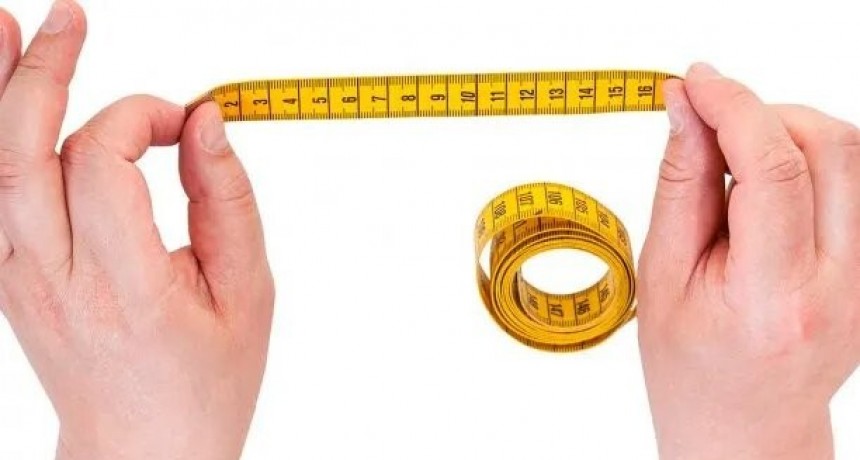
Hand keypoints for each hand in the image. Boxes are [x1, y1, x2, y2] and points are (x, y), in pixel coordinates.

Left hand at [0, 2, 273, 458]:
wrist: (143, 449)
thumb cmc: (205, 380)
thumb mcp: (247, 293)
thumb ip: (226, 200)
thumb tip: (204, 123)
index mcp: (126, 289)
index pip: (104, 165)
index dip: (143, 117)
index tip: (186, 125)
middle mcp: (56, 281)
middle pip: (23, 153)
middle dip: (44, 71)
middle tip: (70, 16)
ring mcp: (19, 280)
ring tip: (4, 25)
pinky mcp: (9, 277)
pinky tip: (0, 92)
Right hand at [638, 62, 859, 458]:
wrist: (744, 432)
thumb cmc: (690, 370)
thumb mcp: (661, 278)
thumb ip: (680, 186)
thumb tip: (686, 110)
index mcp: (772, 299)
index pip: (774, 170)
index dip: (734, 107)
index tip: (695, 82)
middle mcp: (840, 286)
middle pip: (831, 148)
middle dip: (764, 113)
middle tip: (709, 122)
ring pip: (852, 158)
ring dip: (789, 133)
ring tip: (734, 162)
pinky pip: (854, 185)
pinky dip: (807, 161)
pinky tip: (765, 186)